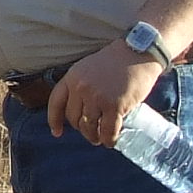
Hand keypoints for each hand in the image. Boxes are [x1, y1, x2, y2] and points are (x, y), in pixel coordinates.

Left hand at [47, 40, 165, 148]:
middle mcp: (81, 88)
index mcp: (72, 77)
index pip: (56, 103)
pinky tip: (111, 140)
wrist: (138, 52)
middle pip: (73, 118)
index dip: (54, 120)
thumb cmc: (116, 60)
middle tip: (91, 131)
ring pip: (89, 127)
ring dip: (94, 137)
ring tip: (100, 138)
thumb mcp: (88, 67)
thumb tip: (79, 109)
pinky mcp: (115, 106)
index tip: (57, 133)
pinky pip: (108, 130)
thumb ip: (80, 84)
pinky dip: (109, 139)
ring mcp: (97, 97)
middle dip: (81, 128)